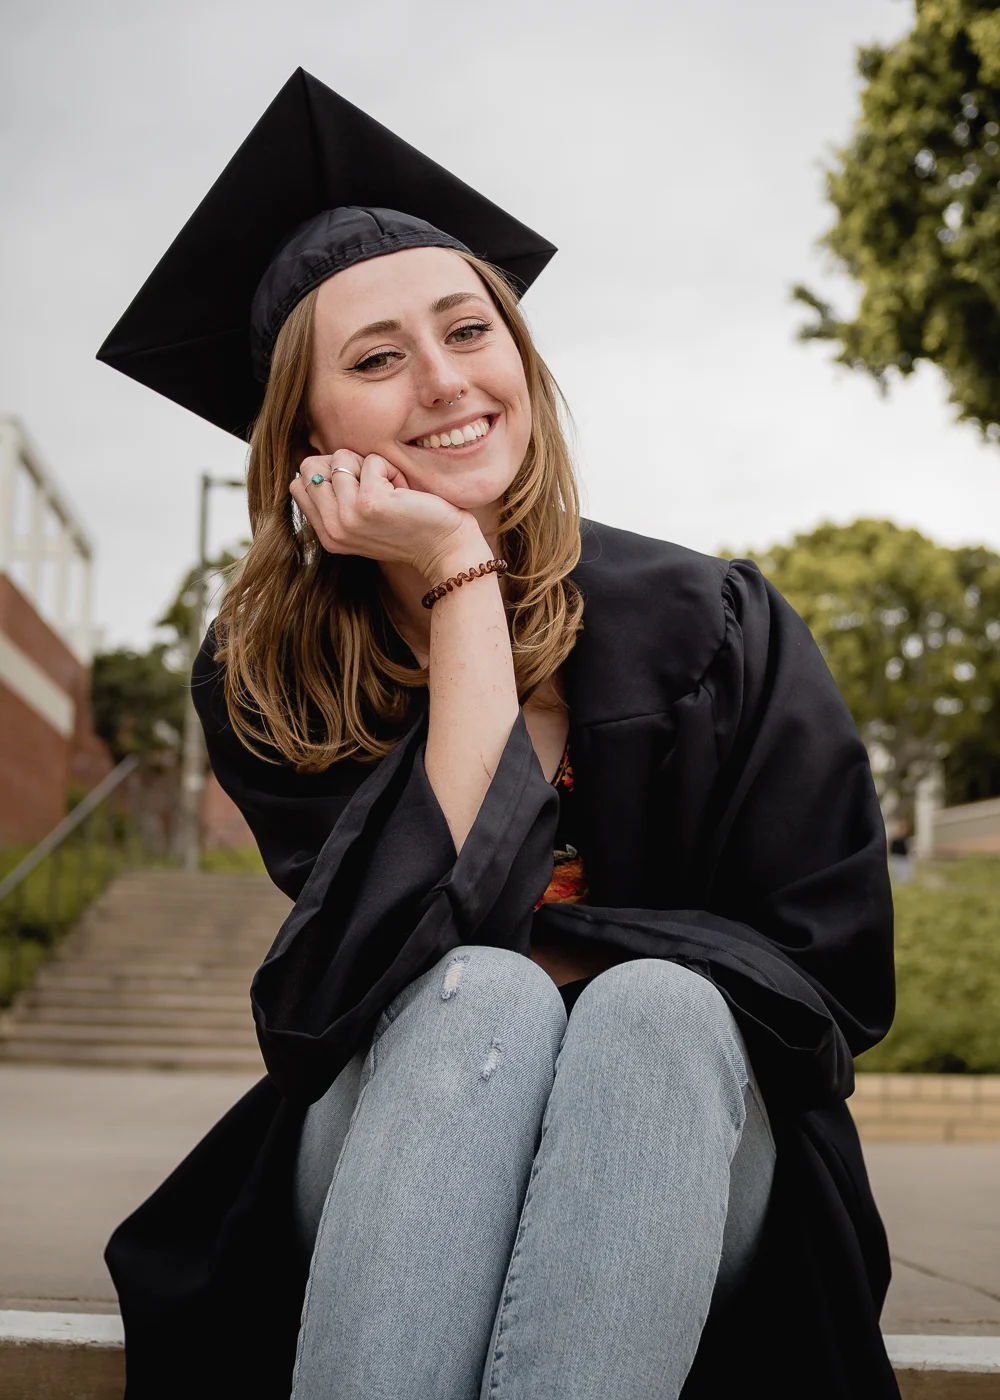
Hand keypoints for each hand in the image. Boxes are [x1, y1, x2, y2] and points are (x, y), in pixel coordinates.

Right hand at [290, 449, 484, 580]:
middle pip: (310, 466)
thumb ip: (338, 497)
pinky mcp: (369, 503)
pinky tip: (405, 492)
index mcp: (327, 534)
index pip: (299, 483)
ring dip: (371, 466)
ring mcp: (347, 517)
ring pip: (340, 458)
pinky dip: (391, 468)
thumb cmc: (410, 526)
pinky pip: (371, 460)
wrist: (444, 548)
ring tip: (392, 491)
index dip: (327, 472)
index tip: (358, 487)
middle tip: (374, 485)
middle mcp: (332, 529)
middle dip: (345, 464)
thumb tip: (324, 459)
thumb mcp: (363, 517)